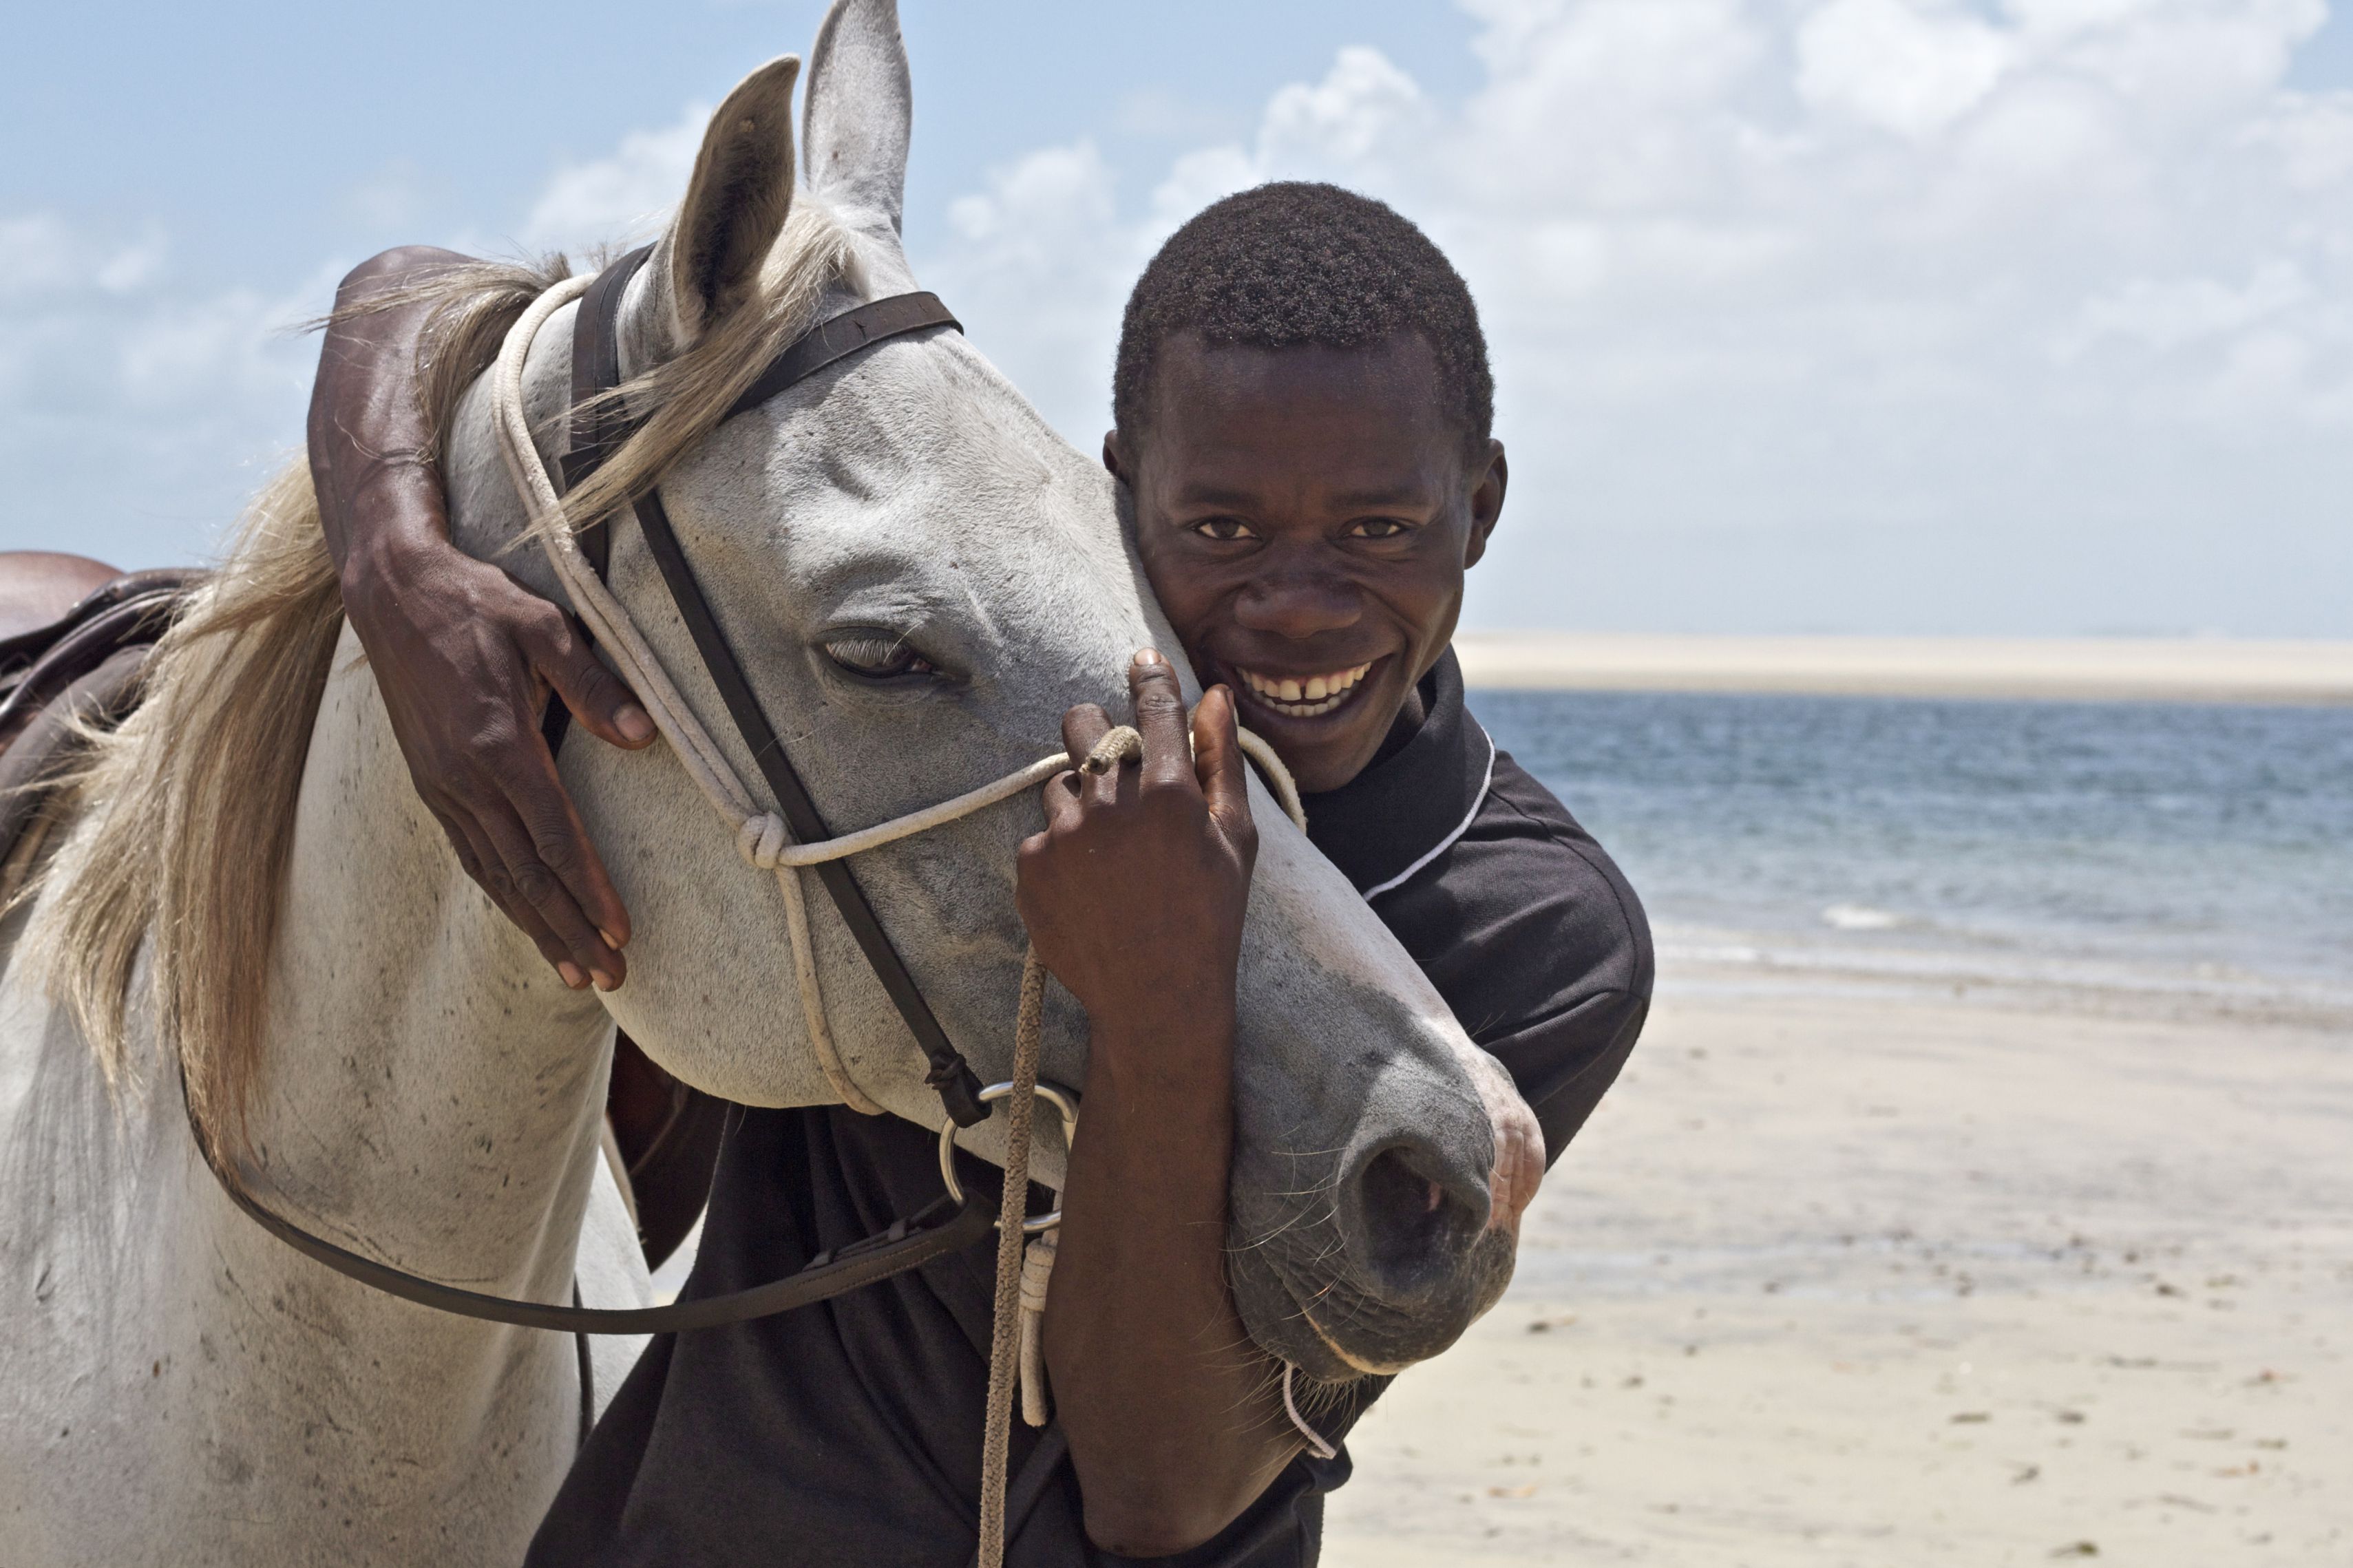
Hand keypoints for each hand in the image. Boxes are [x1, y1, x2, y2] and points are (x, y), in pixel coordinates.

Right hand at [309, 246, 655, 989]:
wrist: (391, 590)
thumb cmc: (477, 603)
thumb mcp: (544, 626)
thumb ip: (594, 683)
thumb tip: (643, 737)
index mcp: (498, 742)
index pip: (553, 835)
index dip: (588, 888)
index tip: (621, 930)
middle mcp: (464, 777)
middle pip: (524, 873)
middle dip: (568, 928)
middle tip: (610, 977)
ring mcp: (441, 785)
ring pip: (494, 874)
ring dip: (536, 925)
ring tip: (576, 971)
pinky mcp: (431, 783)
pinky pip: (471, 854)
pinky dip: (501, 894)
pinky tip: (527, 918)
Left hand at [1016, 651, 1256, 1034]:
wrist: (1155, 998)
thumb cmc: (1209, 917)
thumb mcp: (1235, 839)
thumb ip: (1222, 760)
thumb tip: (1214, 696)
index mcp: (1169, 793)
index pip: (1154, 708)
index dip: (1149, 678)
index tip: (1143, 661)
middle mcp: (1110, 803)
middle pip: (1083, 725)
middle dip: (1095, 730)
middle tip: (1112, 760)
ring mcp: (1064, 835)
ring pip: (1061, 783)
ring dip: (1082, 801)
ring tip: (1111, 854)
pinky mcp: (1031, 866)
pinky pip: (1042, 835)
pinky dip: (1063, 851)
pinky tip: (1092, 887)